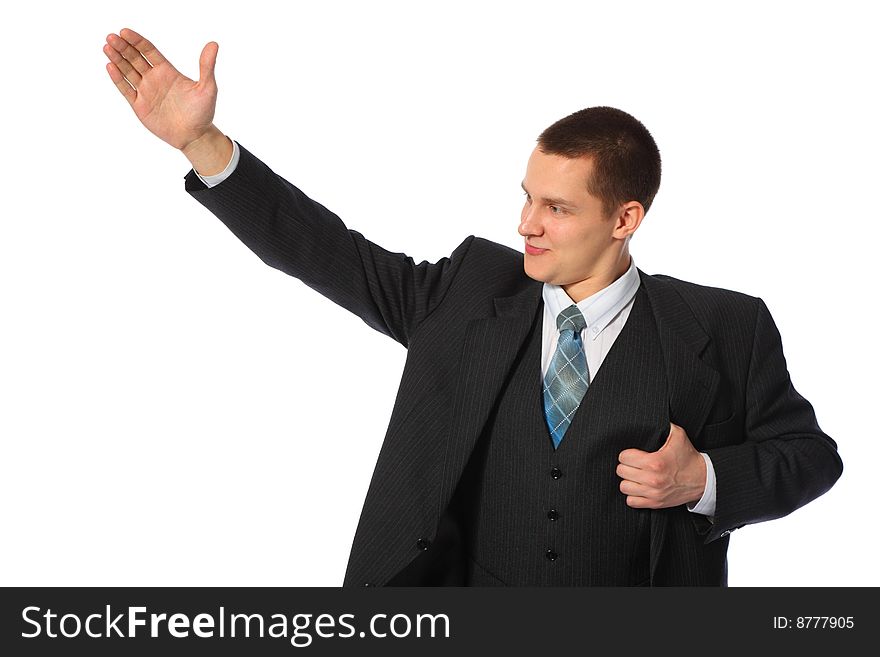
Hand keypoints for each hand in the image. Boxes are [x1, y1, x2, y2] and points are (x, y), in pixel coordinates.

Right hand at [103, 28, 218, 151]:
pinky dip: (118, 79)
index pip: (149, 51)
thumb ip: (207, 66)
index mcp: (168, 71)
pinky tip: (110, 66)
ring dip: (117, 59)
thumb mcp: (207, 88)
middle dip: (123, 47)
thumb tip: (214, 44)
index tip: (125, 31)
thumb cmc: (203, 112)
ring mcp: (146, 92)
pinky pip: (126, 90)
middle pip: (135, 58)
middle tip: (112, 36)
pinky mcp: (140, 106)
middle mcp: (154, 79)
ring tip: (107, 47)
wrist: (195, 136)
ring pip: (128, 71)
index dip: (137, 41)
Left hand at [616, 423, 706, 508]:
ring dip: (628, 480)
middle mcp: (652, 479)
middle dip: (626, 466)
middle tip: (634, 464)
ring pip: (624, 487)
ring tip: (635, 475)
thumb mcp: (678, 436)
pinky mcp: (655, 503)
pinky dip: (633, 495)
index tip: (633, 454)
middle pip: (621, 471)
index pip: (624, 457)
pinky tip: (639, 487)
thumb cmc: (689, 457)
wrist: (703, 479)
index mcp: (655, 462)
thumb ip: (663, 426)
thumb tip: (650, 418)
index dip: (627, 454)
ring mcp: (653, 493)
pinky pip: (631, 501)